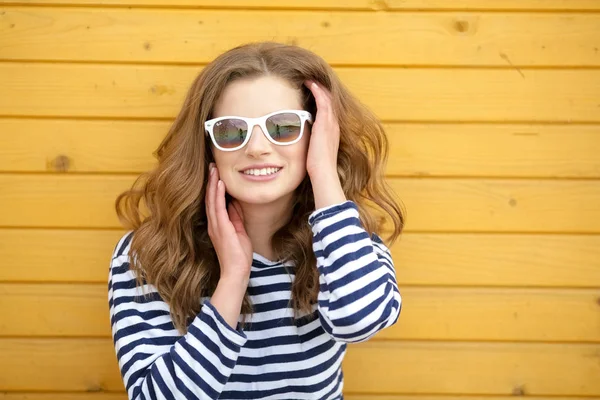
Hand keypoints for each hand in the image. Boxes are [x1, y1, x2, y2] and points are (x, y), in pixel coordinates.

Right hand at [205, 163, 252, 282]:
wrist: (237, 271)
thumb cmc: (239, 255)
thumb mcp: (239, 232)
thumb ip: (236, 218)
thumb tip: (236, 203)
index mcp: (217, 225)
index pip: (214, 202)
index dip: (214, 187)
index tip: (215, 174)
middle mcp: (213, 224)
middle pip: (210, 198)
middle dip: (211, 181)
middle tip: (211, 166)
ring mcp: (216, 225)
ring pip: (212, 200)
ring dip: (213, 184)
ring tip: (214, 169)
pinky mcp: (221, 228)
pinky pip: (218, 207)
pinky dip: (218, 194)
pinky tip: (219, 184)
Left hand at [304, 80, 339, 178]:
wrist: (323, 172)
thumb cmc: (317, 165)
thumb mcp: (314, 150)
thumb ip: (311, 142)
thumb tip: (300, 138)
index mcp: (332, 130)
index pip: (329, 109)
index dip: (323, 98)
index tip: (314, 90)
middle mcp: (334, 124)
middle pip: (330, 100)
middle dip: (322, 89)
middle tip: (312, 79)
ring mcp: (331, 122)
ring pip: (328, 97)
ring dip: (319, 86)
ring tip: (310, 78)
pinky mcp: (325, 122)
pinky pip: (323, 100)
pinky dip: (317, 90)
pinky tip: (310, 83)